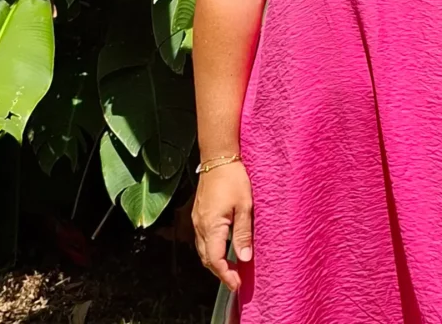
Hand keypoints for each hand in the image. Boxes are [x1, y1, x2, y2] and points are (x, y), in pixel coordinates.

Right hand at [192, 160, 253, 290]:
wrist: (218, 158)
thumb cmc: (233, 179)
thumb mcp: (244, 206)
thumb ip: (243, 233)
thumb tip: (244, 258)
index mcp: (212, 226)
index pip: (215, 260)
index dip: (226, 275)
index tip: (237, 284)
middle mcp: (200, 226)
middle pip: (206, 258)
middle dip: (220, 272)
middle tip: (235, 281)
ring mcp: (197, 220)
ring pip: (203, 250)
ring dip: (214, 262)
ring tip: (230, 269)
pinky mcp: (198, 214)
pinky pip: (202, 239)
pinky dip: (211, 250)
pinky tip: (221, 249)